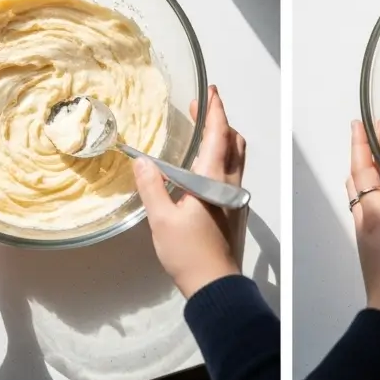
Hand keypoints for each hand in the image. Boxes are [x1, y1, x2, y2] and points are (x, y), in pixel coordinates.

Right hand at [133, 85, 245, 299]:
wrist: (216, 287)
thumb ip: (152, 187)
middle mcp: (230, 186)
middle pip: (235, 144)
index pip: (219, 136)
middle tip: (201, 110)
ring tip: (201, 135)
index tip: (210, 92)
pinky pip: (231, 176)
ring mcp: (235, 200)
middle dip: (220, 122)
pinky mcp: (233, 213)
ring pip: (235, 160)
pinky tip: (201, 170)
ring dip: (222, 141)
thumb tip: (143, 162)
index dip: (215, 111)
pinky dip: (220, 161)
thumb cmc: (189, 253)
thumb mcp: (162, 219)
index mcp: (214, 181)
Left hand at [348, 120, 379, 333]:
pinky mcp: (378, 240)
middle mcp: (367, 217)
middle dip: (369, 151)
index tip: (360, 121)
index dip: (362, 145)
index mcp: (376, 215)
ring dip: (379, 170)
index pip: (364, 171)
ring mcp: (371, 229)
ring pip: (369, 190)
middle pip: (361, 176)